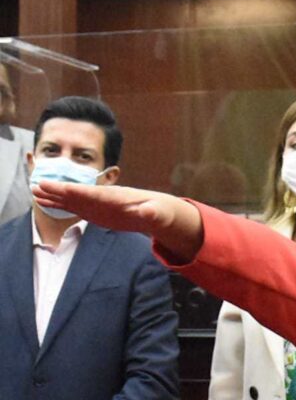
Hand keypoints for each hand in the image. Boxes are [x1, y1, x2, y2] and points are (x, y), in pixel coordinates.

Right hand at [32, 182, 202, 261]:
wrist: (157, 211)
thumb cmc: (158, 212)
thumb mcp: (158, 214)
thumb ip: (151, 213)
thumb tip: (149, 212)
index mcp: (116, 197)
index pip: (93, 193)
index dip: (76, 191)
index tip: (60, 188)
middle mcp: (102, 198)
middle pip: (77, 193)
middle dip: (58, 190)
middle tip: (37, 185)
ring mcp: (96, 203)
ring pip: (71, 199)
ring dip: (54, 196)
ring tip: (34, 192)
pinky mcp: (94, 211)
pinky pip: (73, 207)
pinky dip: (59, 204)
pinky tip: (44, 202)